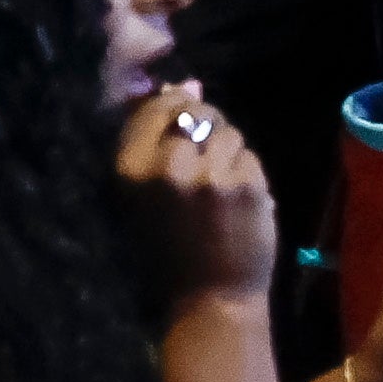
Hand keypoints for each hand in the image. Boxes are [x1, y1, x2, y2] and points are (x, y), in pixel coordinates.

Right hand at [115, 87, 282, 305]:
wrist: (209, 299)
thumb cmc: (170, 250)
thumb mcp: (143, 195)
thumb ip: (157, 140)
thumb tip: (186, 82)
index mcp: (130, 169)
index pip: (157, 108)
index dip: (175, 106)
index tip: (184, 122)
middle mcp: (168, 166)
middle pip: (198, 111)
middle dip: (207, 127)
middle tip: (206, 160)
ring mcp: (211, 175)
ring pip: (229, 133)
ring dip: (229, 153)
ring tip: (220, 187)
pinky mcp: (248, 186)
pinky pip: (251, 158)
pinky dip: (249, 174)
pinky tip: (238, 202)